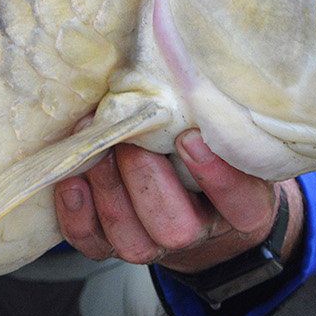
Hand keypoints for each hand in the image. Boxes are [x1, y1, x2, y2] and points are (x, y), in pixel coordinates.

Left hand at [52, 130, 301, 274]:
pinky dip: (76, 212)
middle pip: (176, 227)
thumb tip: (183, 67)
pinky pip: (92, 243)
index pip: (241, 204)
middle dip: (145, 178)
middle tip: (128, 134)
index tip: (189, 137)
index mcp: (242, 209)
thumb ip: (216, 117)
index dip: (217, 176)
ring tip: (94, 146)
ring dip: (108, 189)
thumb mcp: (224, 133)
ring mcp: (153, 246)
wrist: (185, 198)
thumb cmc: (204, 149)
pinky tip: (72, 178)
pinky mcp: (112, 247)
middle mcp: (199, 234)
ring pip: (132, 239)